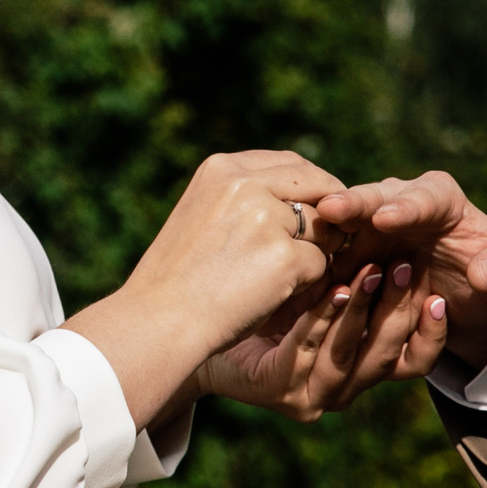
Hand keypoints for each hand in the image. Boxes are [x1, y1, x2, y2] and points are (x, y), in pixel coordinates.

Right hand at [67, 151, 343, 428]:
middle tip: (324, 244)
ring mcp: (266, 219)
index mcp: (222, 169)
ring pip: (324, 226)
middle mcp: (245, 184)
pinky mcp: (283, 258)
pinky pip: (320, 264)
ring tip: (278, 276)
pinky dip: (306, 283)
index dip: (313, 189)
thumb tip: (303, 202)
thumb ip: (244, 199)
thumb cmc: (179, 279)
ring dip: (316, 250)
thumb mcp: (202, 216)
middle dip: (329, 215)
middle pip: (317, 186)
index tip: (315, 215)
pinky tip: (274, 296)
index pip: (291, 164)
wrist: (157, 323)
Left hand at [199, 261, 450, 420]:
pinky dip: (323, 316)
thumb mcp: (317, 290)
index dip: (431, 333)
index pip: (411, 361)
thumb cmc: (259, 305)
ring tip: (376, 271)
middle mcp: (339, 390)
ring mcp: (308, 394)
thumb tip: (394, 242)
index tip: (441, 295)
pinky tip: (333, 286)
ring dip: (365, 310)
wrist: (190, 334)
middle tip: (409, 269)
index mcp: (357, 371)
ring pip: (349, 353)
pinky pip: (308, 348)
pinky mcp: (278, 389)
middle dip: (400, 312)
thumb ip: (353, 279)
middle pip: (385, 357)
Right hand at [312, 172, 486, 373]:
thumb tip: (485, 274)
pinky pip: (330, 265)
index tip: (385, 218)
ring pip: (344, 231)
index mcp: (440, 198)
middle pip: (371, 200)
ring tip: (301, 249)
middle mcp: (397, 205)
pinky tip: (293, 281)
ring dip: (325, 242)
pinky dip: (313, 273)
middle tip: (329, 211)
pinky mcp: (349, 261)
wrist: (469, 300)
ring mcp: (367, 232)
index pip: (424, 197)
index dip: (404, 207)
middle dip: (351, 206)